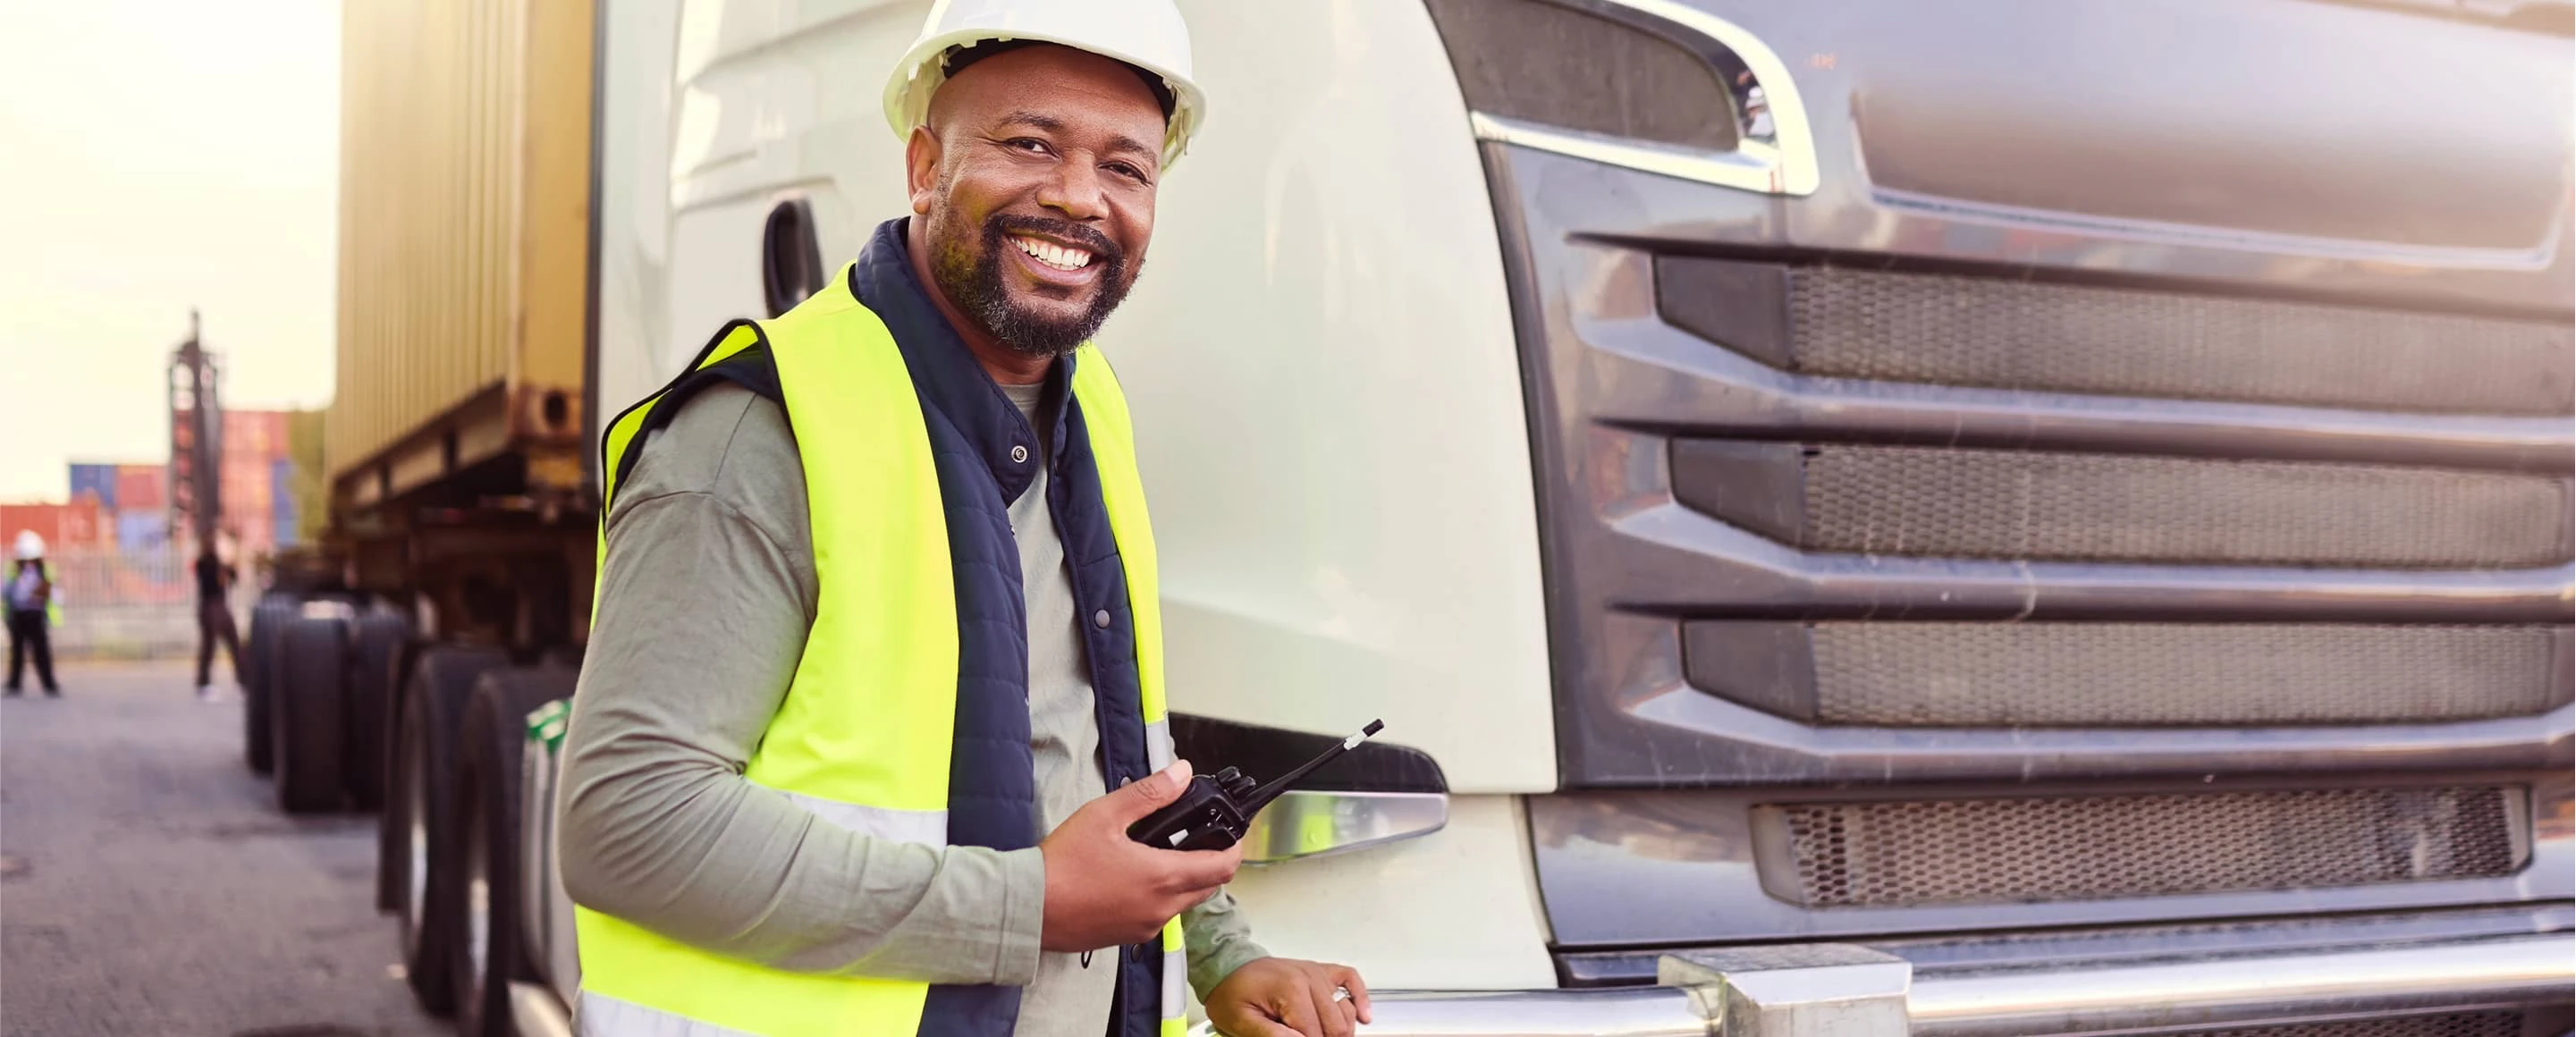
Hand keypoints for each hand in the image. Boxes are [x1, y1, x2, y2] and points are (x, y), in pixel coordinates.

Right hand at [1038, 760, 1242, 951]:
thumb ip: (1150, 793)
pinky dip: (1160, 897)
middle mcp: (1161, 908)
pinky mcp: (1126, 937)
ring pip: (1183, 903)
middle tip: (1194, 840)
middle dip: (1210, 863)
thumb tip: (1181, 773)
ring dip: (1184, 881)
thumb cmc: (1062, 865)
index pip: (1223, 867)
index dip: (1234, 848)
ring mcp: (1145, 926)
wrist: (1028, 908)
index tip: (1230, 834)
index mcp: (1163, 877)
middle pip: (1208, 887)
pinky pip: (1158, 917)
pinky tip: (1133, 879)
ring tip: (1159, 855)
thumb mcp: (1106, 814)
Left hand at [1204, 956, 1371, 1036]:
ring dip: (1339, 1030)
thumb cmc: (1232, 993)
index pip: (1314, 1034)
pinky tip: (1363, 1016)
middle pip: (1335, 1027)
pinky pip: (1350, 979)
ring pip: (1346, 1011)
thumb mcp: (1240, 1021)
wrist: (1228, 967)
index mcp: (1290, 990)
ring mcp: (1317, 973)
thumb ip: (1271, 1035)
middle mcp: (1309, 978)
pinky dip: (1360, 998)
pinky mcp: (1321, 971)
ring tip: (1321, 1035)